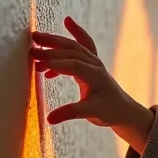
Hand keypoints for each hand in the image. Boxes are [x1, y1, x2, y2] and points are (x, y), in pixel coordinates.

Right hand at [31, 16, 154, 154]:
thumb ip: (71, 113)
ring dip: (56, 41)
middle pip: (73, 49)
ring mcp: (94, 63)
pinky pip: (80, 48)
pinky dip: (64, 47)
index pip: (74, 65)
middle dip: (53, 43)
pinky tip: (47, 57)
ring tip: (36, 38)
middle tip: (33, 39)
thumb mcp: (91, 113)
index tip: (37, 63)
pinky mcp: (90, 66)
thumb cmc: (111, 110)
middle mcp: (95, 65)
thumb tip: (50, 119)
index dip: (55, 63)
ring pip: (74, 46)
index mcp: (96, 75)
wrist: (124, 110)